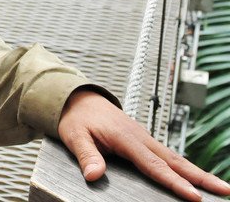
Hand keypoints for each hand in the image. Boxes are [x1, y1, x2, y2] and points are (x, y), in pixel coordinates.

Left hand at [58, 89, 229, 200]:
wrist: (77, 98)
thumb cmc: (76, 118)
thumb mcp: (75, 136)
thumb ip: (87, 156)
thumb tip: (94, 176)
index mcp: (126, 138)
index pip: (154, 165)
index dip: (174, 182)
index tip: (193, 195)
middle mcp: (140, 137)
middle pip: (175, 161)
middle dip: (201, 178)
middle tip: (224, 191)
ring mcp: (144, 138)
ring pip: (175, 158)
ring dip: (197, 173)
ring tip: (220, 187)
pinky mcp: (144, 141)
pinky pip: (168, 156)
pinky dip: (184, 167)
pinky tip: (194, 178)